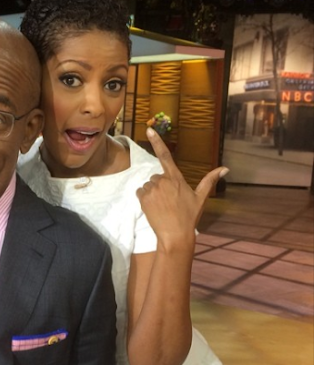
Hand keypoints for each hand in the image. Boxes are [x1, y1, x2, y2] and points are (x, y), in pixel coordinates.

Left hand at [136, 128, 228, 250]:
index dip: (157, 142)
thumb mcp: (201, 198)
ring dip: (152, 193)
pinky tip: (153, 208)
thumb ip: (210, 180)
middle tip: (169, 201)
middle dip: (160, 186)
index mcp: (176, 178)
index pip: (165, 156)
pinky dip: (144, 198)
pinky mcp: (143, 198)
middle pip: (156, 177)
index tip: (149, 129)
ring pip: (148, 185)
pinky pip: (140, 192)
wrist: (175, 235)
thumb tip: (225, 168)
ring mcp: (152, 189)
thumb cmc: (189, 217)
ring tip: (162, 206)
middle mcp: (162, 181)